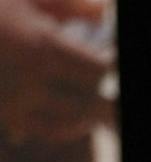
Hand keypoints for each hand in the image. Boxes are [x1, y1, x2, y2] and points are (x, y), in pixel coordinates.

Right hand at [0, 0, 112, 144]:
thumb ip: (66, 4)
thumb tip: (102, 14)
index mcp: (39, 50)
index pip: (98, 72)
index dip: (110, 64)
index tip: (109, 55)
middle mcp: (27, 85)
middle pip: (89, 107)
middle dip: (105, 99)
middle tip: (111, 90)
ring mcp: (7, 106)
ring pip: (64, 127)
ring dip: (83, 116)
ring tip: (89, 101)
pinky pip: (34, 130)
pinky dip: (54, 124)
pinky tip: (59, 108)